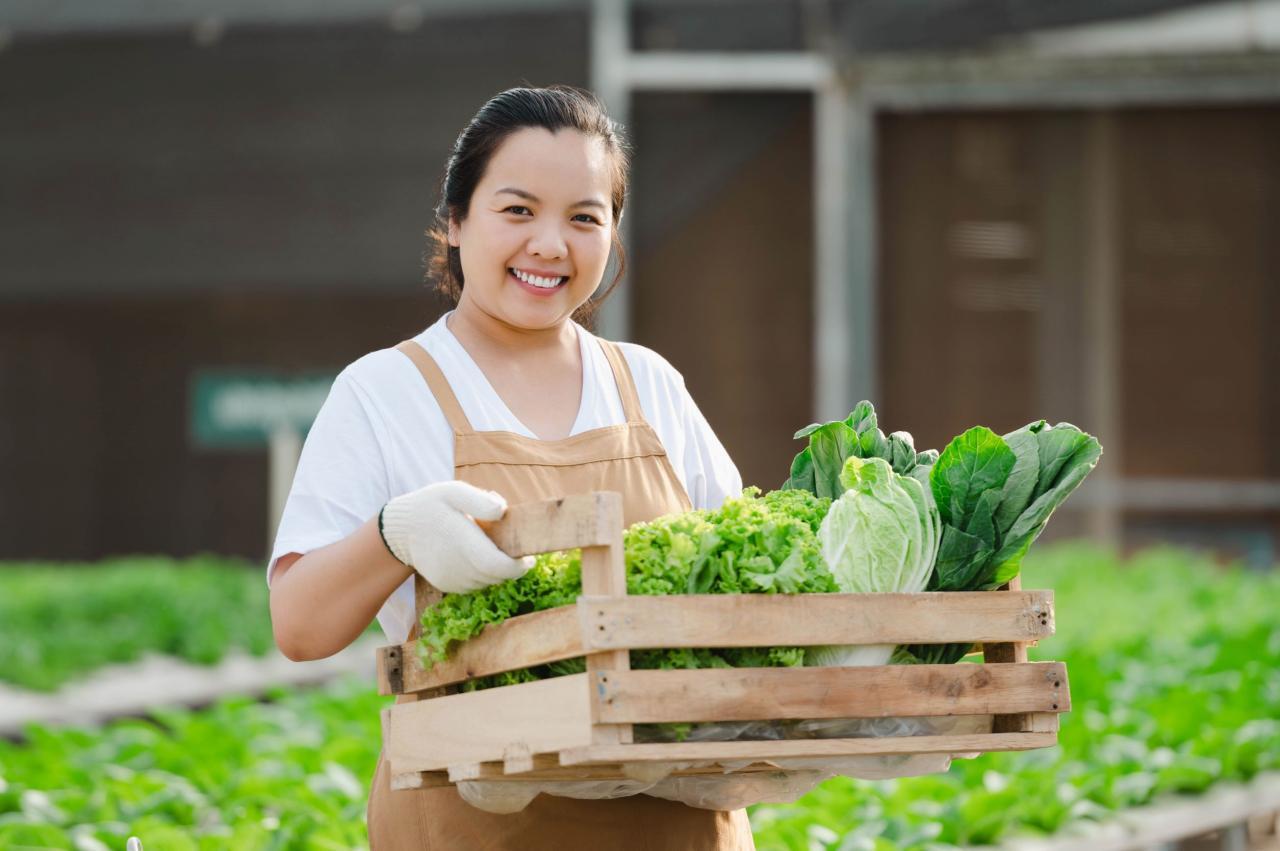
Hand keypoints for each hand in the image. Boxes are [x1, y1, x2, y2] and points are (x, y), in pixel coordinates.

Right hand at [379, 481, 531, 592]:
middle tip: (510, 545)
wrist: (400, 530)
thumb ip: (480, 501)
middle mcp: (458, 567)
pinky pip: (475, 584)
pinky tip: (473, 555)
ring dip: (495, 568)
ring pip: (487, 581)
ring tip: (486, 545)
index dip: (519, 566)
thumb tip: (503, 511)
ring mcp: (452, 579)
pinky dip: (481, 573)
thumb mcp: (453, 491)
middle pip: (498, 576)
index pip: (499, 566)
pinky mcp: (447, 585)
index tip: (528, 557)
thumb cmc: (432, 505)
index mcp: (463, 543)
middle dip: (510, 565)